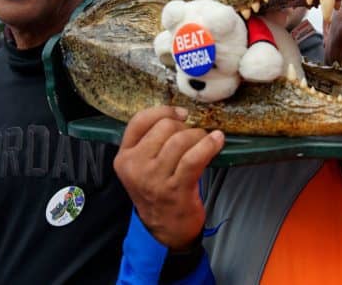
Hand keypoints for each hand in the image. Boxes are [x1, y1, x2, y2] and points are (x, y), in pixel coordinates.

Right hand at [114, 106, 224, 249]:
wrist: (166, 229)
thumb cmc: (159, 192)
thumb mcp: (143, 166)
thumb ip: (151, 142)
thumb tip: (181, 114)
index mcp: (124, 157)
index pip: (139, 121)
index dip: (164, 111)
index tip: (182, 114)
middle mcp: (135, 167)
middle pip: (165, 127)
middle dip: (186, 127)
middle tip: (195, 137)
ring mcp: (154, 179)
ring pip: (181, 140)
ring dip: (199, 136)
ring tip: (206, 142)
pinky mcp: (175, 188)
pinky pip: (194, 157)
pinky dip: (209, 145)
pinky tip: (217, 141)